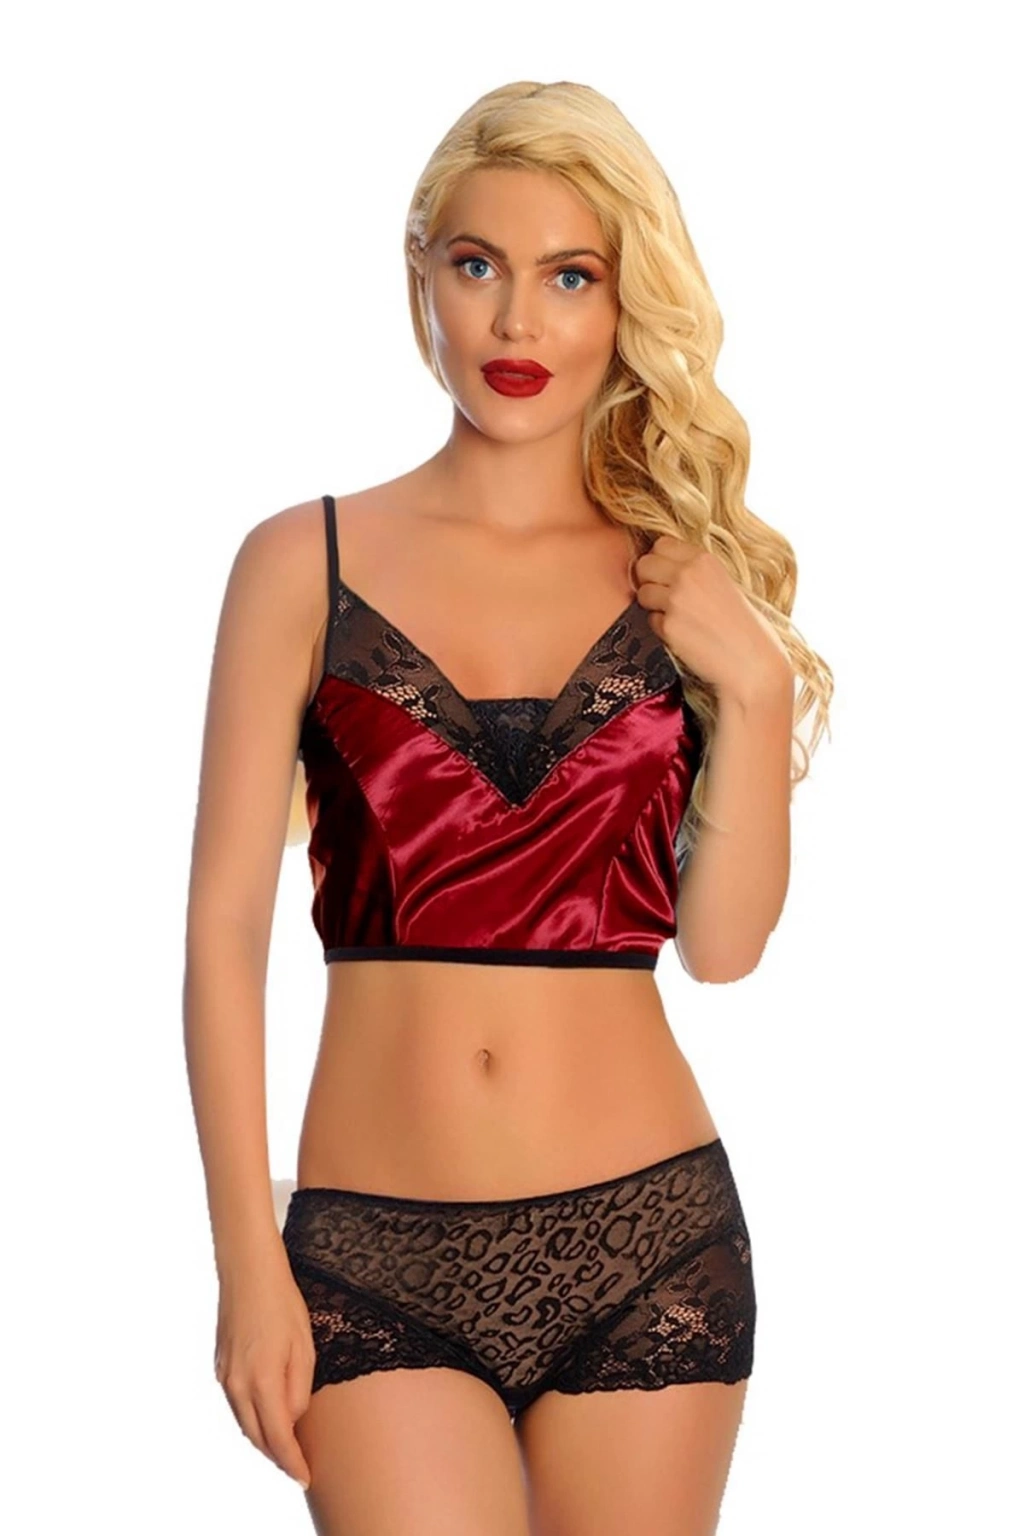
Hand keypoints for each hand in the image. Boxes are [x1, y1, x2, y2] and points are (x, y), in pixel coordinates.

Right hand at [214, 1258, 315, 1491]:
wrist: (248, 1271)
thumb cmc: (283, 1304)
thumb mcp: (304, 1347)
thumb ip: (298, 1390)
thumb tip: (292, 1420)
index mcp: (262, 1380)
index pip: (278, 1437)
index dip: (291, 1462)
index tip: (305, 1477)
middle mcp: (237, 1385)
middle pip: (257, 1437)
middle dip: (277, 1457)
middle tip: (298, 1468)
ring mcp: (224, 1376)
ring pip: (244, 1423)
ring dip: (263, 1440)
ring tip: (285, 1449)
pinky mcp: (220, 1366)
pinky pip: (237, 1405)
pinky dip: (252, 1419)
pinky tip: (267, 1418)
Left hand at [633, 534, 791, 703]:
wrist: (752, 662)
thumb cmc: (744, 625)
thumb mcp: (724, 582)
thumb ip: (695, 570)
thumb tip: (662, 564)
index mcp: (704, 559)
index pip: (661, 544)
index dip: (661, 560)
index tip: (668, 574)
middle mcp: (688, 574)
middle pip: (644, 564)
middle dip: (648, 579)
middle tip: (664, 596)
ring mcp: (676, 600)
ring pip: (642, 593)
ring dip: (653, 605)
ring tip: (678, 616)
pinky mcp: (669, 626)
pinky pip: (651, 620)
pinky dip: (662, 628)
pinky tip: (684, 635)